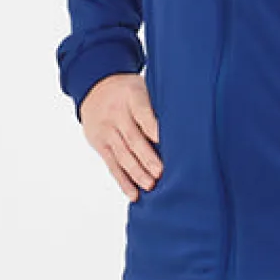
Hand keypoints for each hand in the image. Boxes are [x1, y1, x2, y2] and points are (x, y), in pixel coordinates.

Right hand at [79, 71, 161, 201]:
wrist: (94, 85)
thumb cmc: (128, 90)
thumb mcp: (142, 87)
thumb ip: (157, 104)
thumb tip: (184, 127)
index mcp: (131, 96)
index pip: (143, 113)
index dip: (154, 128)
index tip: (166, 142)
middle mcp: (116, 113)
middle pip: (132, 138)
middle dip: (147, 157)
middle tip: (161, 172)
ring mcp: (106, 130)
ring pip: (122, 155)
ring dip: (136, 173)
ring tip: (150, 185)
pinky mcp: (99, 144)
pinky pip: (111, 165)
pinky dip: (123, 181)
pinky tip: (133, 194)